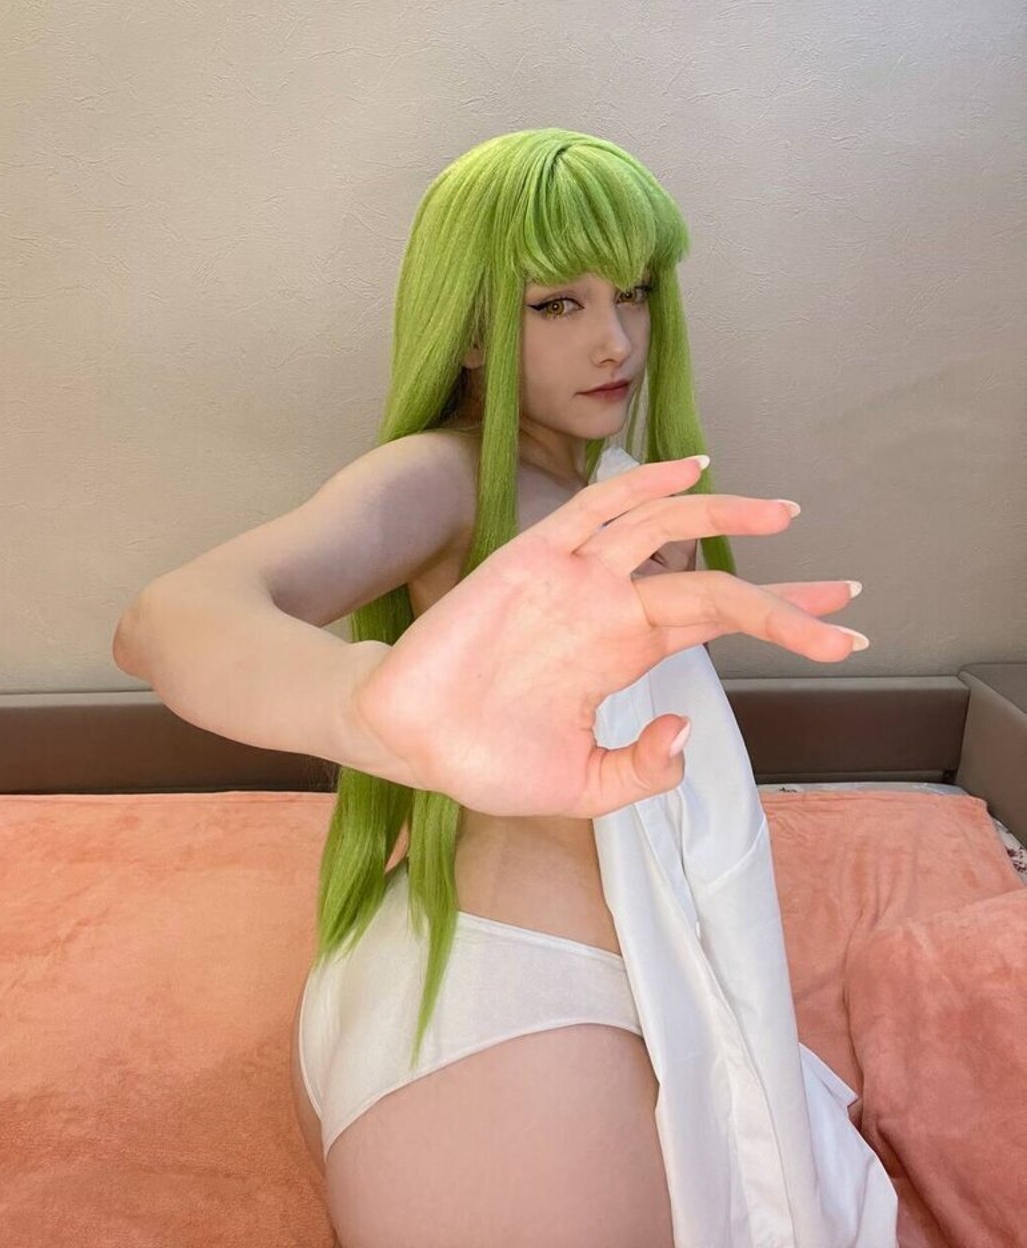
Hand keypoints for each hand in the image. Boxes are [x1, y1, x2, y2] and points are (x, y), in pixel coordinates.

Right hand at [348, 457, 865, 819]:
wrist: (408, 740)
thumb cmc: (485, 760)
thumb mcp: (583, 788)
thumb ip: (642, 770)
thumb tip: (688, 739)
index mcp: (625, 653)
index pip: (718, 622)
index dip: (784, 622)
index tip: (843, 634)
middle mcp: (611, 608)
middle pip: (711, 580)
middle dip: (783, 590)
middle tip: (849, 594)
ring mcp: (576, 579)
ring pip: (665, 528)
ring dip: (725, 515)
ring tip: (784, 516)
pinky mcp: (533, 558)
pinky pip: (595, 508)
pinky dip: (642, 483)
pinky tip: (689, 470)